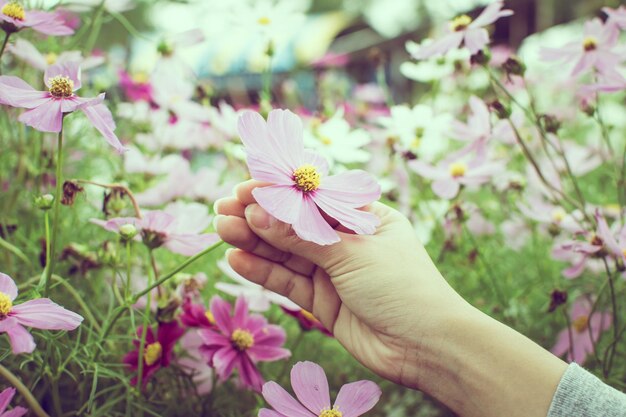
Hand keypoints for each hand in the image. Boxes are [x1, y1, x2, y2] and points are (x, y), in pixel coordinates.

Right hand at [213, 180, 469, 386]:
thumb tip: (257, 212)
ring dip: (254, 241)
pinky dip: (263, 271)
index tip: (245, 186)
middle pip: (294, 224)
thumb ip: (302, 236)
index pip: (313, 197)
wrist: (425, 347)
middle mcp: (346, 241)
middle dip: (259, 215)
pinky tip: (236, 259)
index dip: (279, 191)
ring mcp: (332, 271)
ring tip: (221, 228)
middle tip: (223, 207)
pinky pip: (287, 281)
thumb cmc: (401, 285)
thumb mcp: (351, 252)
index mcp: (363, 216)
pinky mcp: (321, 301)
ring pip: (286, 253)